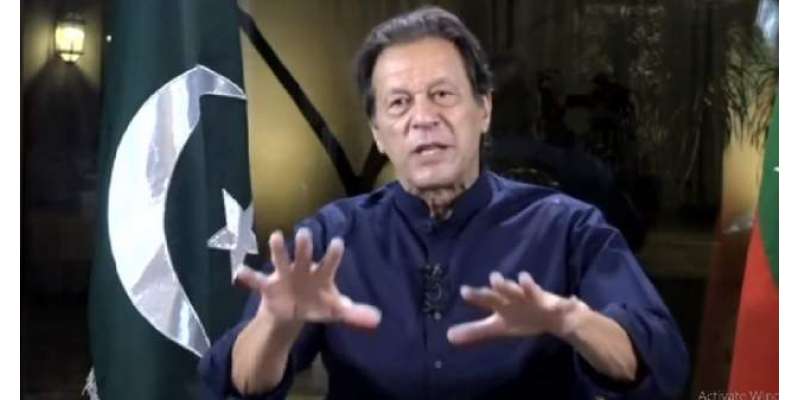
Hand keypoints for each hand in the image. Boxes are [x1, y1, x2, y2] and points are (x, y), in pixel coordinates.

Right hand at [235, 228, 380, 329]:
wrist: (291, 312)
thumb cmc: (317, 302)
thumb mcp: (334, 309)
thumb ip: (353, 313)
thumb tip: (377, 319)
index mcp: (321, 274)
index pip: (330, 262)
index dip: (333, 254)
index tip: (337, 242)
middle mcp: (303, 269)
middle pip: (304, 255)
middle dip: (304, 246)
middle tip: (304, 232)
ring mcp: (284, 275)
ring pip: (281, 259)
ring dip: (278, 249)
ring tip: (276, 237)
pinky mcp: (268, 286)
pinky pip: (257, 280)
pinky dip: (248, 276)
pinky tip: (239, 272)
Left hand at [447, 271, 587, 344]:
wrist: (555, 317)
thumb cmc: (522, 318)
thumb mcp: (499, 327)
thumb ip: (475, 331)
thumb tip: (448, 337)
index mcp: (502, 304)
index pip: (486, 299)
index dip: (476, 295)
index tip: (464, 291)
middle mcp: (513, 297)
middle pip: (504, 291)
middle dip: (499, 286)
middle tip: (493, 279)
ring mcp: (530, 297)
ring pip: (523, 290)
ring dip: (517, 285)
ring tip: (512, 280)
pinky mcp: (548, 301)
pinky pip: (546, 297)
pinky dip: (543, 294)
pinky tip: (538, 288)